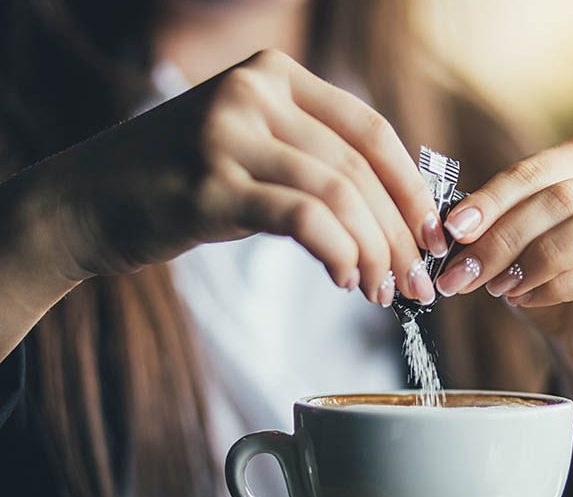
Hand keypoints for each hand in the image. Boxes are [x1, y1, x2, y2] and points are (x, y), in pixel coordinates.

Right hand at [16, 49, 445, 306]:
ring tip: (383, 290)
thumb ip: (314, 159)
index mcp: (274, 74)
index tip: (432, 234)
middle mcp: (255, 91)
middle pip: (360, 169)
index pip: (370, 130)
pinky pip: (303, 219)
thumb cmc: (180, 182)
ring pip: (339, 195)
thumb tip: (399, 214)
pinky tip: (346, 280)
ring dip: (374, 252)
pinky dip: (339, 253)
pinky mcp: (211, 184)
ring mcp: (230, 133)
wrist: (85, 202)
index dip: (411, 187)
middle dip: (399, 233)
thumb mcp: (252, 148)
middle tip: (416, 281)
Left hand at [435, 131, 572, 384]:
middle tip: (464, 271)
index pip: (535, 170)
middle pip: (561, 196)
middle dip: (503, 235)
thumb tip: (449, 226)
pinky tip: (525, 299)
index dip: (491, 199)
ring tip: (498, 286)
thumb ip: (494, 225)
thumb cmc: (553, 281)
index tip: (451, 230)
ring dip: (534, 257)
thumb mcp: (517, 245)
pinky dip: (554, 285)